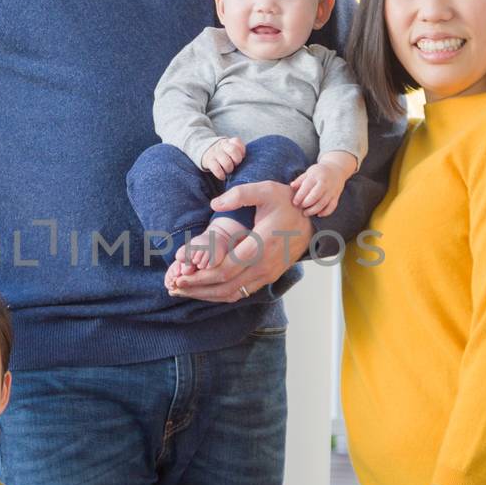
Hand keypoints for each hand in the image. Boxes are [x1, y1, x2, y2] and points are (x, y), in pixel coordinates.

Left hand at [167, 179, 311, 301]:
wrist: (312, 220)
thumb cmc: (286, 203)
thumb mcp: (266, 190)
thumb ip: (240, 194)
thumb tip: (214, 203)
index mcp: (261, 244)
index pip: (226, 269)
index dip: (202, 276)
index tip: (180, 274)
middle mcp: (264, 265)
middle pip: (226, 285)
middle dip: (198, 288)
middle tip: (174, 287)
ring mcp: (267, 274)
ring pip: (233, 293)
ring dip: (206, 295)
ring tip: (183, 291)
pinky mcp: (267, 278)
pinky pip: (242, 292)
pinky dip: (220, 294)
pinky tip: (204, 292)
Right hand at [201, 136, 245, 179]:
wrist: (208, 153)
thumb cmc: (226, 154)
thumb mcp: (232, 150)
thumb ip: (239, 153)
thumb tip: (247, 164)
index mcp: (229, 142)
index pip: (237, 141)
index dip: (241, 151)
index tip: (241, 157)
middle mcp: (222, 145)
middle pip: (232, 150)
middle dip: (237, 160)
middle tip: (236, 164)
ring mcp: (215, 153)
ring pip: (225, 161)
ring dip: (229, 168)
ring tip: (229, 171)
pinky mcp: (209, 161)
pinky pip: (216, 168)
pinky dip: (221, 174)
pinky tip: (223, 177)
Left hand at [291, 154, 354, 216]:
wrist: (336, 169)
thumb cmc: (318, 173)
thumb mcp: (309, 173)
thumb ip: (300, 180)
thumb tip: (291, 186)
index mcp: (316, 176)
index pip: (306, 187)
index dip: (299, 196)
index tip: (294, 203)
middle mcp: (325, 183)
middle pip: (315, 196)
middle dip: (306, 204)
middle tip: (300, 208)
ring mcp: (332, 190)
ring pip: (323, 203)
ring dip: (313, 210)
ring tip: (306, 213)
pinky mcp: (336, 196)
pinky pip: (332, 206)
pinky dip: (325, 212)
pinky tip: (318, 214)